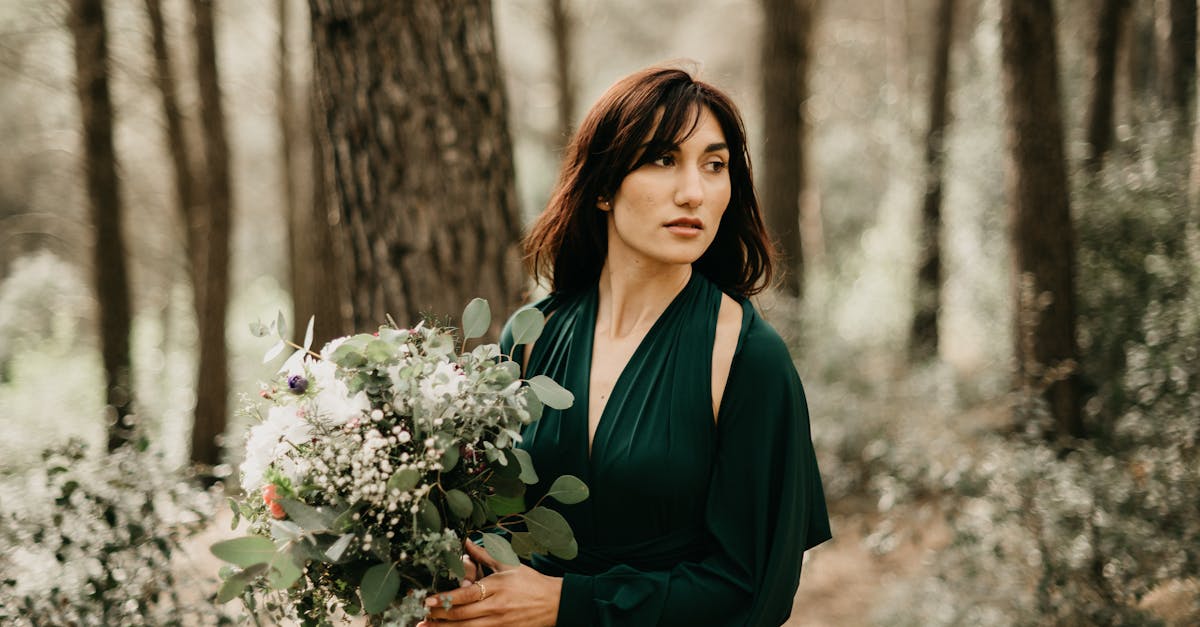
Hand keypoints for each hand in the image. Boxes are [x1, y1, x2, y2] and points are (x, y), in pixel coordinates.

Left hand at [418, 539, 561, 626]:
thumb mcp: (509, 564)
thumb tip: (466, 541)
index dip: (444, 599)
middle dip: (439, 616)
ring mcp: (498, 624)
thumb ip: (484, 555)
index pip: (465, 595)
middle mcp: (495, 608)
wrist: (554, 604)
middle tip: (422, 615)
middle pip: (461, 616)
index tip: (427, 600)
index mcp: (496, 588)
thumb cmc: (530, 582)